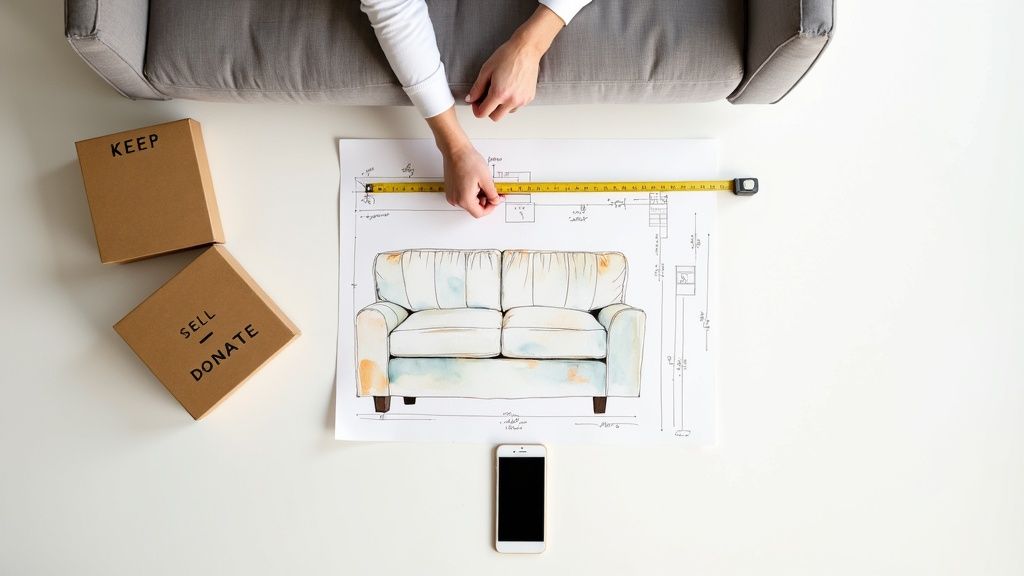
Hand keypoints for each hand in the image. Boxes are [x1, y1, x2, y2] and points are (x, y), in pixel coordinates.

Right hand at [425, 107, 501, 217]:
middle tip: (492, 189)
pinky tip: (475, 182)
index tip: (496, 200)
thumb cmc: (467, 161)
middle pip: (474, 208)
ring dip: (479, 196)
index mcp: (464, 199)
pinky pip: (463, 196)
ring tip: (483, 183)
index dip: (491, 208)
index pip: (480, 213)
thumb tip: (496, 201)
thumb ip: (493, 194)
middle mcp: (456, 200)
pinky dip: (472, 192)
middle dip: (485, 201)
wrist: (455, 150)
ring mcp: (452, 195)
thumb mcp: (486, 179)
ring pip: (469, 202)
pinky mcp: (451, 190)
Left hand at [465, 6, 564, 121]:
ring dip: (500, 107)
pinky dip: (510, 102)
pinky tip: (510, 88)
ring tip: (500, 91)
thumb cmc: (507, 56)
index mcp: (499, 94)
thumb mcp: (486, 70)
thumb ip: (477, 88)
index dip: (476, 109)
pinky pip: (516, 106)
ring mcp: (522, 100)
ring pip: (506, 112)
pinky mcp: (529, 97)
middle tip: (486, 98)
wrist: (527, 49)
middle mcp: (511, 100)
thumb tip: (470, 99)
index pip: (483, 113)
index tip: (476, 102)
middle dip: (488, 110)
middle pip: (495, 117)